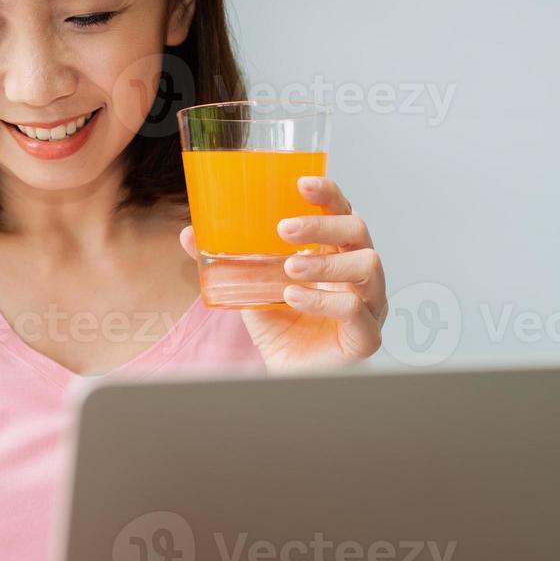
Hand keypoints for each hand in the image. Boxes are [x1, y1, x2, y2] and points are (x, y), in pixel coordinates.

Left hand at [179, 176, 386, 372]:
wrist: (287, 377)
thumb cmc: (282, 330)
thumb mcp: (250, 288)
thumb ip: (229, 260)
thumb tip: (190, 233)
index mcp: (337, 254)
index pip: (341, 211)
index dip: (327, 193)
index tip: (300, 183)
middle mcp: (358, 274)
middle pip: (357, 231)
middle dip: (322, 225)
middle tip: (284, 229)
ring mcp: (368, 304)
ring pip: (366, 266)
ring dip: (325, 263)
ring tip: (289, 268)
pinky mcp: (366, 336)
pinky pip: (356, 310)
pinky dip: (322, 301)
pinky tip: (294, 298)